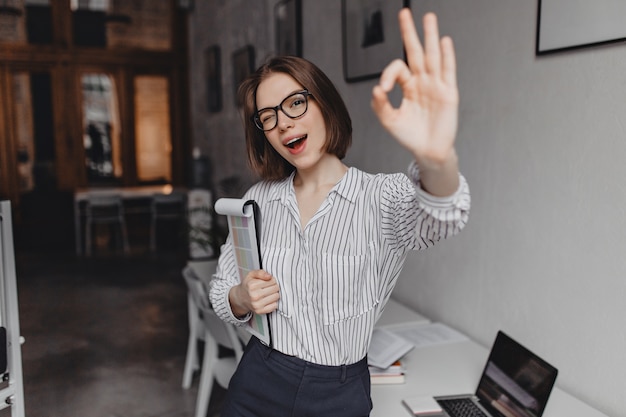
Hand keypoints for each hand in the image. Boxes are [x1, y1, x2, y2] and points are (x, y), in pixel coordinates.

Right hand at [229, 269, 279, 316]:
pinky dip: (273, 302)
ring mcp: (257, 305)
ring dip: (274, 294)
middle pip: (275, 288)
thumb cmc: (248, 285)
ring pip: (276, 296)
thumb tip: (269, 276)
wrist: (240, 298)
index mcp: (252, 285)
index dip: (271, 280)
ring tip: (268, 293)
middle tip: (268, 287)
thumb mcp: (251, 275)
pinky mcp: (260, 311)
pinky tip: (268, 299)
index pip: (272, 280)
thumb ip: (260, 272)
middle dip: (274, 286)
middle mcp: (254, 296)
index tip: (267, 281)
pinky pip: (275, 305)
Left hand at [372, 9, 458, 168]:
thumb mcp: (389, 121)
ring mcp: (436, 86)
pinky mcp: (448, 94)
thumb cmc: (410, 136)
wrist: (428, 151)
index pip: (398, 69)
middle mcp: (422, 82)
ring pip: (432, 56)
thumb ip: (380, 106)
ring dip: (430, 36)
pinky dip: (446, 56)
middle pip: (416, 52)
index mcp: (408, 86)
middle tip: (404, 13)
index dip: (388, 74)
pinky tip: (444, 42)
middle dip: (410, 33)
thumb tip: (376, 89)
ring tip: (428, 17)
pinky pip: (447, 71)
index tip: (383, 89)